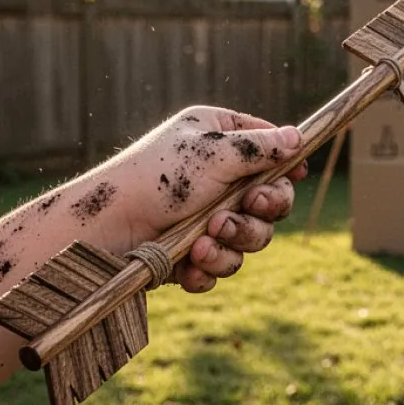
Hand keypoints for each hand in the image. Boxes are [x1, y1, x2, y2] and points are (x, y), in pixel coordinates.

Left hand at [99, 107, 306, 292]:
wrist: (105, 230)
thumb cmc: (155, 178)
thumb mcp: (212, 153)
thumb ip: (259, 148)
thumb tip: (298, 137)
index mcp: (217, 138)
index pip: (267, 147)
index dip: (285, 164)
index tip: (296, 175)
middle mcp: (215, 176)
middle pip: (268, 199)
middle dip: (259, 212)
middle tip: (248, 208)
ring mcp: (205, 216)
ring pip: (250, 238)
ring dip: (234, 243)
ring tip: (204, 242)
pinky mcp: (193, 252)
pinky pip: (222, 264)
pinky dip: (210, 267)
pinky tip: (192, 264)